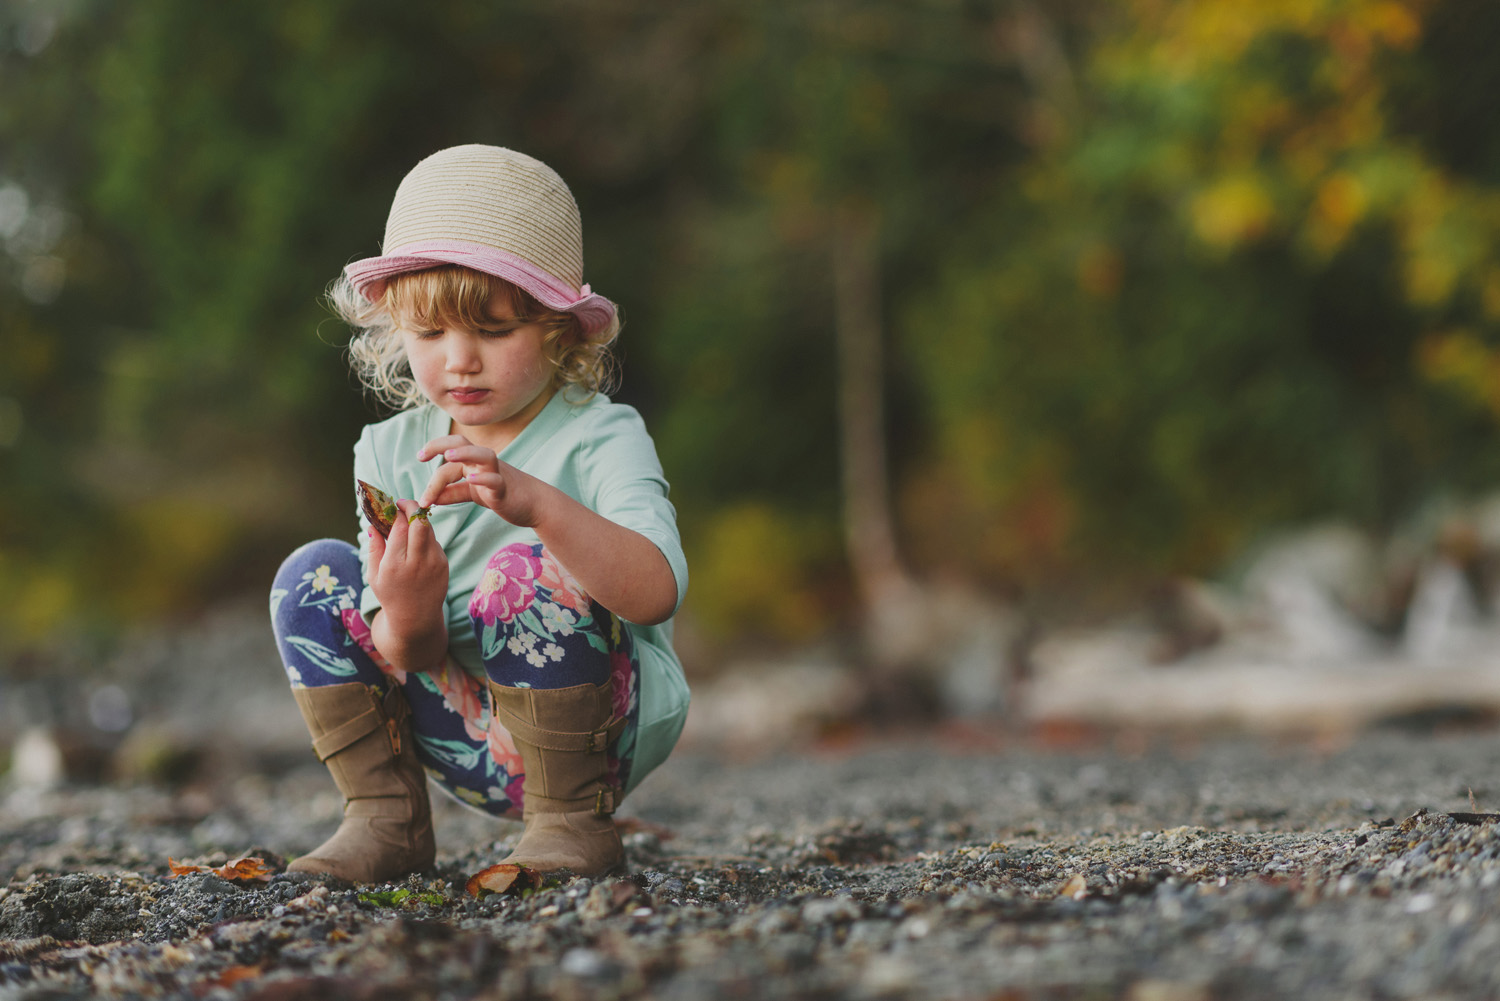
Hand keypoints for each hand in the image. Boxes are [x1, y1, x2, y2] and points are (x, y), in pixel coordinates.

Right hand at [367, 497, 449, 640]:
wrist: (416, 618)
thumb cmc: (390, 595)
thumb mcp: (374, 575)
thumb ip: (373, 548)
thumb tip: (372, 524)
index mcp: (395, 565)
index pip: (400, 528)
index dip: (397, 512)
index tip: (391, 506)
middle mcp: (416, 562)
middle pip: (420, 523)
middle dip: (412, 507)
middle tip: (403, 503)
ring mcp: (433, 563)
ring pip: (429, 529)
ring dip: (418, 520)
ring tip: (408, 519)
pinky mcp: (443, 564)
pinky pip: (434, 541)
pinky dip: (425, 535)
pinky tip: (416, 540)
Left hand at [417, 435, 545, 526]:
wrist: (533, 504)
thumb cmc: (501, 494)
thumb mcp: (471, 493)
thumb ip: (452, 493)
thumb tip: (429, 498)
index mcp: (473, 461)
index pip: (450, 451)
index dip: (434, 450)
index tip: (419, 457)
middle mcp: (483, 462)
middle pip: (462, 443)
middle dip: (441, 445)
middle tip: (422, 456)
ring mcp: (496, 473)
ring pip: (482, 455)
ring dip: (464, 454)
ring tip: (447, 456)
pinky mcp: (505, 489)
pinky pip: (495, 480)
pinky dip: (483, 478)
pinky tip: (472, 480)